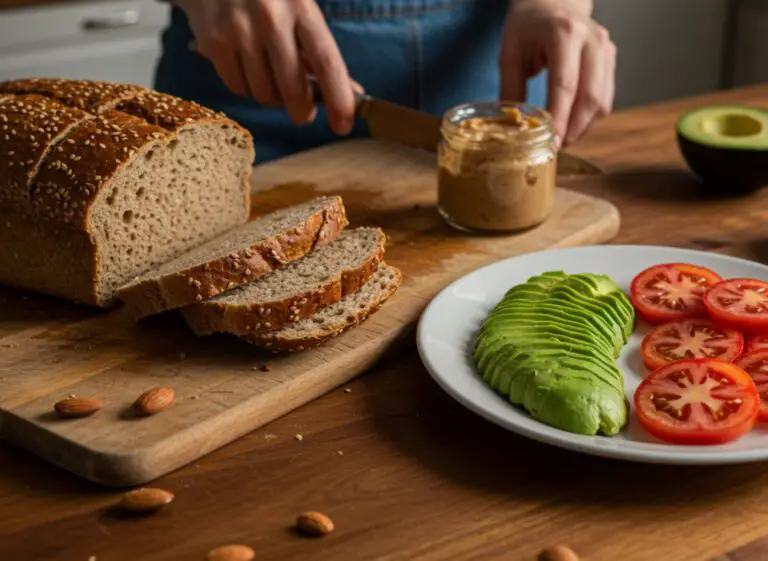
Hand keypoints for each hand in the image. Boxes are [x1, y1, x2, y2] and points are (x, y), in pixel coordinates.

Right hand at [174, 0, 357, 134]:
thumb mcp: (299, 8)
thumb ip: (319, 49)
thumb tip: (350, 94)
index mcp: (301, 7)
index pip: (327, 64)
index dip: (339, 101)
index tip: (343, 125)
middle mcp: (270, 19)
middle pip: (293, 89)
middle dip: (302, 111)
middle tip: (304, 113)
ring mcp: (238, 31)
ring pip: (264, 94)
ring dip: (272, 97)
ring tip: (270, 76)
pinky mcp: (213, 43)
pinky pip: (237, 87)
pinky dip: (247, 87)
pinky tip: (248, 67)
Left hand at [500, 0, 615, 147]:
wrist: (551, 2)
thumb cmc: (528, 26)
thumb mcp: (510, 53)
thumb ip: (511, 89)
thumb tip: (511, 127)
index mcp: (564, 34)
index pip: (565, 86)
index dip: (560, 119)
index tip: (552, 143)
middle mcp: (591, 40)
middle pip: (590, 97)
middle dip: (574, 129)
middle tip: (556, 148)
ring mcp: (605, 48)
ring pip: (602, 101)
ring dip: (583, 127)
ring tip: (563, 141)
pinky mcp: (610, 58)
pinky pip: (605, 97)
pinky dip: (590, 117)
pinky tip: (573, 126)